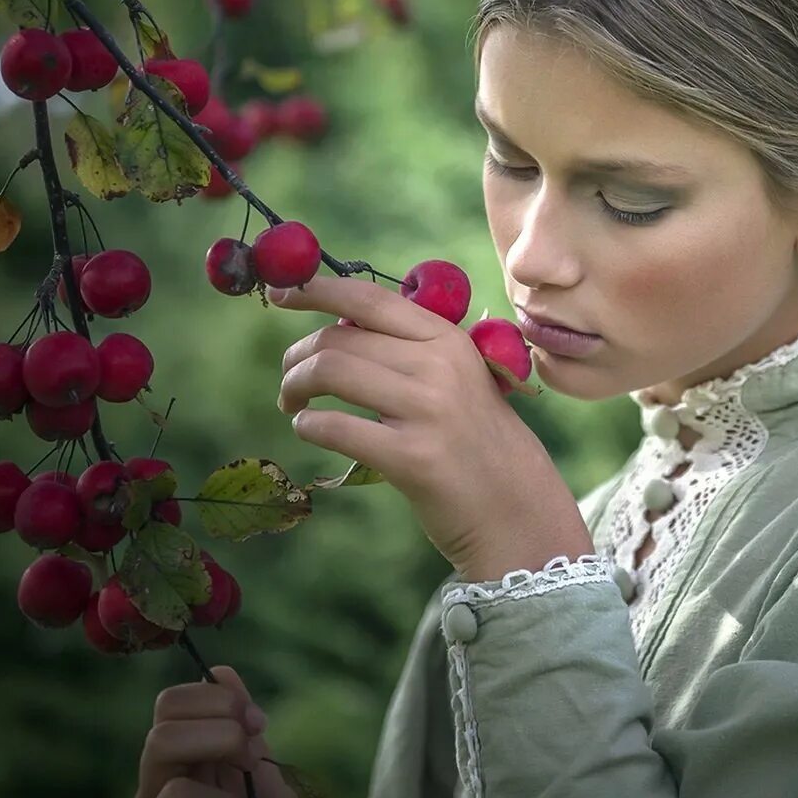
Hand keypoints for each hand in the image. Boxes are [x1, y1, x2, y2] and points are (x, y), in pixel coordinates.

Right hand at [129, 665, 301, 797]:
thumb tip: (220, 672)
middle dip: (222, 739)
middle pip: (160, 739)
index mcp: (168, 763)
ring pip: (176, 795)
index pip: (168, 705)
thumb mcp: (255, 762)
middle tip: (250, 762)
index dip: (216, 700)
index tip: (256, 722)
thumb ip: (236, 720)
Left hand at [272, 273, 595, 580]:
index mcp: (447, 339)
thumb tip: (336, 324)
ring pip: (329, 372)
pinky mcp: (412, 458)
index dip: (317, 289)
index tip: (282, 293)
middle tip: (289, 381)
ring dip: (293, 387)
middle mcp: (439, 365)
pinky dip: (308, 425)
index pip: (370, 298)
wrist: (516, 507)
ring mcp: (427, 410)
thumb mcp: (457, 378)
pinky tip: (309, 430)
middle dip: (296, 358)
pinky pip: (334, 427)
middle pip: (338, 339)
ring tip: (291, 406)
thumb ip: (409, 349)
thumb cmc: (475, 441)